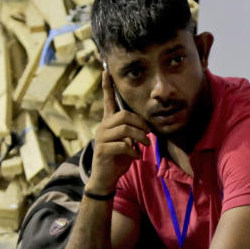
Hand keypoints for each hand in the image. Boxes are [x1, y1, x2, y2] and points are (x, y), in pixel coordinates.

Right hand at [88, 70, 150, 193]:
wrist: (106, 178)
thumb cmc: (119, 158)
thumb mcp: (128, 142)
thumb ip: (134, 132)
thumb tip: (147, 128)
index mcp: (109, 122)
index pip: (108, 101)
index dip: (107, 86)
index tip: (106, 71)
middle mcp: (103, 127)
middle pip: (124, 116)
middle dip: (140, 124)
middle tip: (148, 134)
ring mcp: (101, 138)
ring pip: (124, 129)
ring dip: (140, 137)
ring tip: (145, 145)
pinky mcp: (102, 150)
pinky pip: (122, 145)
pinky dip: (133, 150)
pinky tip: (135, 155)